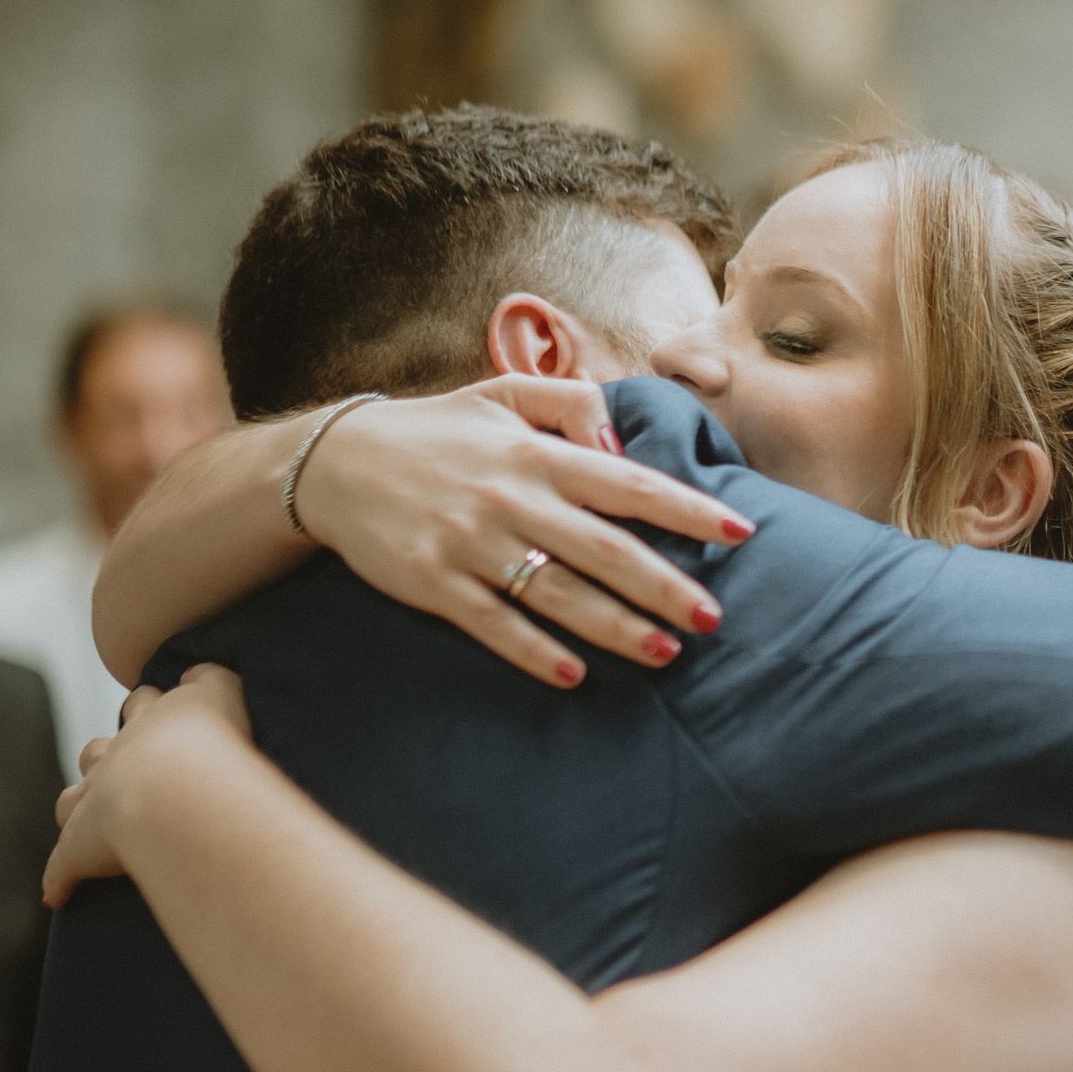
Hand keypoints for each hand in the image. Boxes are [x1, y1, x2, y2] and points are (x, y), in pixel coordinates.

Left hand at [46, 665, 251, 906]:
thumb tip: (200, 671)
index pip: (145, 705)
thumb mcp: (224, 690)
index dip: (151, 706)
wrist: (174, 784)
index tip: (161, 707)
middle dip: (107, 753)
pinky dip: (59, 879)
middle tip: (125, 764)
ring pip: (73, 799)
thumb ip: (214, 676)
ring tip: (90, 818)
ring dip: (80, 804)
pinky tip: (57, 895)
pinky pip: (63, 866)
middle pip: (99, 750)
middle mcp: (116, 759)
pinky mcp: (81, 848)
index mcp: (151, 725)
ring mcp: (95, 802)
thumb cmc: (210, 741)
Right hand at [295, 377, 755, 687]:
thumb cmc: (436, 432)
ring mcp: (471, 544)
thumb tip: (624, 443)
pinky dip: (535, 651)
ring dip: (617, 628)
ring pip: (559, 593)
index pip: (630, 483)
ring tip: (667, 653)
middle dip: (665, 587)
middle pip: (606, 550)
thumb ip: (570, 404)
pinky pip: (495, 624)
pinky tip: (575, 677)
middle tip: (712, 618)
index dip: (689, 511)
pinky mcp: (434, 583)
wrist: (332, 462)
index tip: (740, 533)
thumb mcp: (502, 395)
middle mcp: (511, 497)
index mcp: (536, 453)